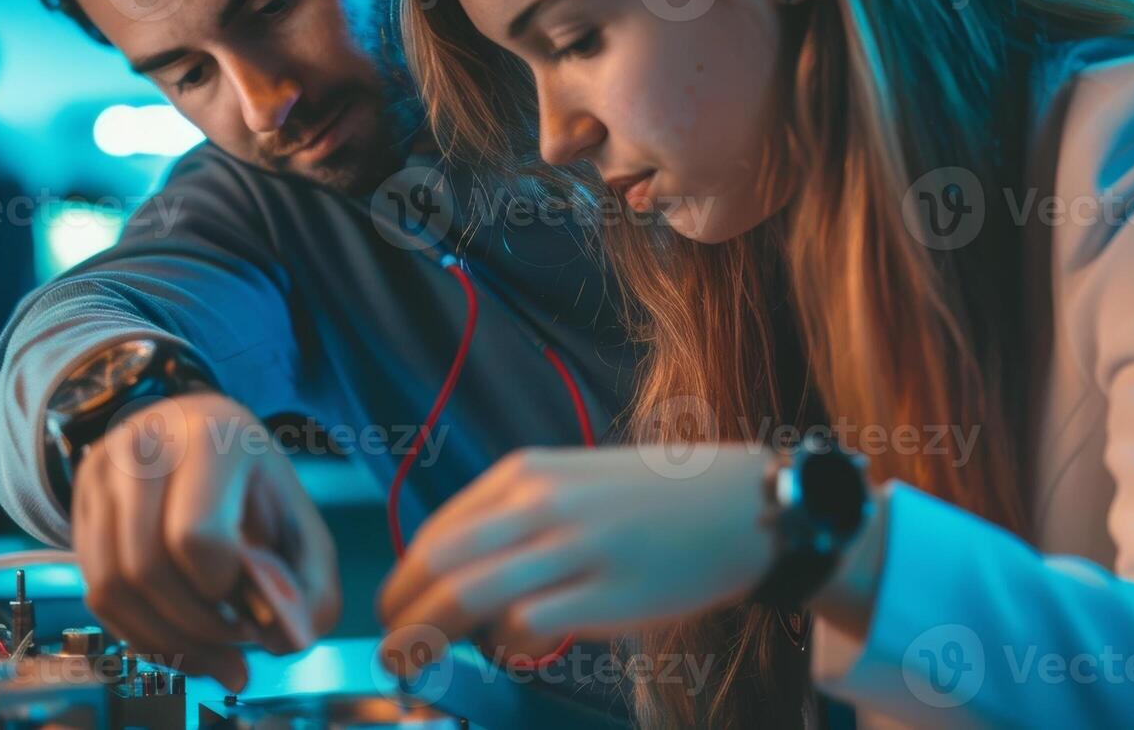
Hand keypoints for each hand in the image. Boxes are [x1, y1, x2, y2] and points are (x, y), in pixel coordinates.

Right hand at [70, 392, 340, 690]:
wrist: (201, 435)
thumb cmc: (255, 487)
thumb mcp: (301, 525)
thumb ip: (311, 588)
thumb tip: (280, 645)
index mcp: (211, 439)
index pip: (195, 537)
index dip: (221, 588)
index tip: (250, 596)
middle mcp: (144, 448)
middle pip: (145, 568)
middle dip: (195, 628)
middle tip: (235, 644)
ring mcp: (103, 476)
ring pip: (110, 588)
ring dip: (165, 642)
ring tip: (211, 653)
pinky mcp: (80, 506)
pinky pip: (95, 593)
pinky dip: (139, 634)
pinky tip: (179, 641)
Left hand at [376, 445, 773, 675]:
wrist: (743, 506)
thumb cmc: (654, 500)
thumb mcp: (574, 479)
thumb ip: (516, 513)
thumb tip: (454, 564)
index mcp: (528, 472)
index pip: (439, 531)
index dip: (404, 577)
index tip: (394, 607)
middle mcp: (544, 502)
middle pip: (441, 563)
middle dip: (402, 610)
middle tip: (390, 645)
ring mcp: (576, 547)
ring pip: (470, 595)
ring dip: (429, 635)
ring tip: (413, 660)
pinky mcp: (609, 594)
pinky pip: (526, 626)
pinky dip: (502, 646)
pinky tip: (508, 651)